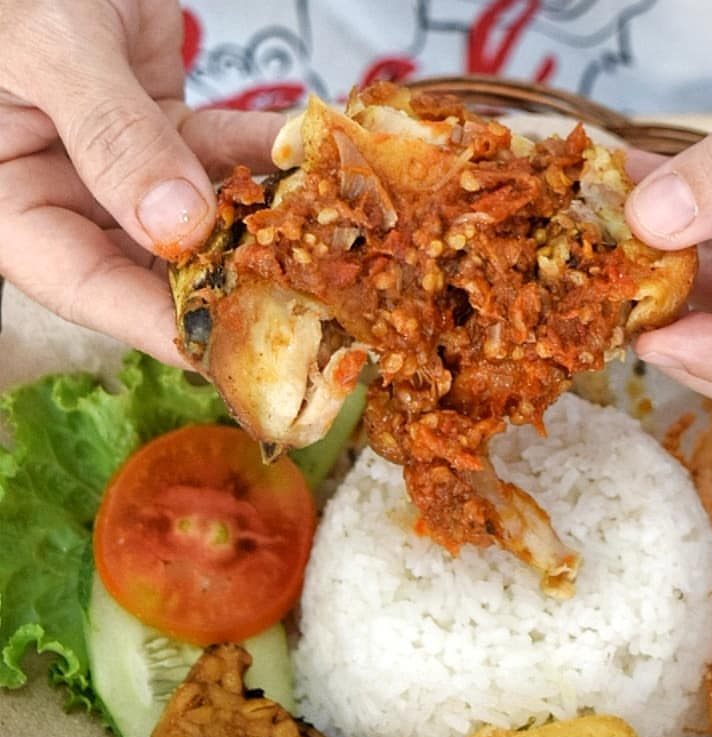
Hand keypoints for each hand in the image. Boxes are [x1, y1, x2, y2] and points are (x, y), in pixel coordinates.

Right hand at [0, 0, 283, 363]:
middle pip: (152, 265)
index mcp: (9, 203)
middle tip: (299, 310)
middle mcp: (66, 194)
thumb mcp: (49, 48)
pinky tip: (308, 157)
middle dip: (225, 284)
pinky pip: (219, 151)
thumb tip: (178, 226)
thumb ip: (112, 135)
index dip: (157, 324)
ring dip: (259, 219)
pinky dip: (263, 152)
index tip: (225, 353)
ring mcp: (119, 165)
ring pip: (200, 214)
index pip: (86, 285)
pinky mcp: (162, 129)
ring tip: (320, 238)